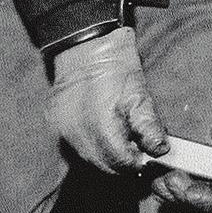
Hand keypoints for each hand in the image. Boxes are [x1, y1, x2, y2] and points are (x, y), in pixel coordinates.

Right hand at [49, 26, 167, 171]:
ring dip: (104, 155)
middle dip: (120, 160)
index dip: (135, 161)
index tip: (144, 154)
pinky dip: (88, 146)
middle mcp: (75, 134)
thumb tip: (159, 151)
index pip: (119, 163)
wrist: (85, 46)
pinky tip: (98, 132)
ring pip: (86, 159)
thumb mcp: (139, 94)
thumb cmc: (115, 67)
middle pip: (102, 166)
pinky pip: (72, 147)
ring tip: (116, 135)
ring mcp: (60, 131)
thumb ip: (149, 127)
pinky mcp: (53, 126)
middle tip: (132, 146)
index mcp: (99, 126)